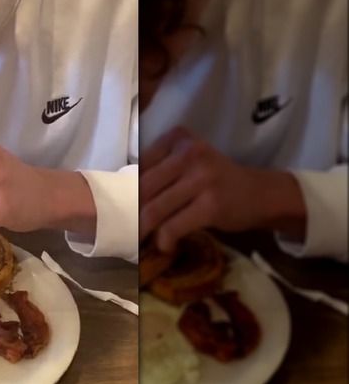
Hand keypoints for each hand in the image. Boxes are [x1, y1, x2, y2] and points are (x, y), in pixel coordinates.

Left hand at [140, 127, 304, 251]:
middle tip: (128, 228)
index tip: (124, 208)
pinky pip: (173, 227)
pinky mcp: (211, 204)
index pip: (139, 166)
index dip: (127, 191)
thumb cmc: (215, 180)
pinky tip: (166, 246)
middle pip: (142, 189)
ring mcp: (202, 178)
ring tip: (142, 239)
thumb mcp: (188, 160)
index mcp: (178, 138)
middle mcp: (189, 153)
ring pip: (154, 209)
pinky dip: (164, 241)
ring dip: (143, 231)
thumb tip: (122, 196)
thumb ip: (160, 168)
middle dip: (131, 213)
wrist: (260, 193)